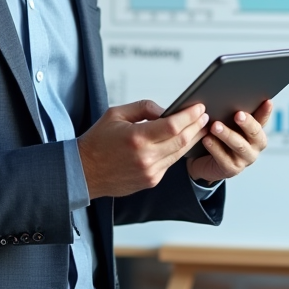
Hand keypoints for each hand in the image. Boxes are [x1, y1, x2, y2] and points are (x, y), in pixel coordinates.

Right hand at [78, 100, 208, 198]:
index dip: (190, 115)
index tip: (199, 107)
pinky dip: (178, 151)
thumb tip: (165, 110)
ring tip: (199, 127)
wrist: (84, 172)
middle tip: (204, 115)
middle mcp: (146, 157)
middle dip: (196, 126)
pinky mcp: (151, 181)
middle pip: (182, 140)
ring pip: (180, 153)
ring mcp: (150, 171)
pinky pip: (170, 163)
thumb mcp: (116, 114)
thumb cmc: (97, 142)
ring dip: (192, 139)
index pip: (174, 125)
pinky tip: (182, 142)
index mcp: (137, 138)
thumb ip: (143, 108)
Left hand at [186, 100, 271, 185]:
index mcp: (256, 131)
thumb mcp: (228, 123)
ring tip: (215, 126)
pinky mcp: (232, 169)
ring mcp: (245, 159)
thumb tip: (229, 94)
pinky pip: (224, 158)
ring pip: (239, 145)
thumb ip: (233, 112)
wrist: (206, 161)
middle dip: (247, 123)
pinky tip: (207, 139)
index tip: (267, 101)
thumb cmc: (220, 138)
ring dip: (227, 134)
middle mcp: (255, 146)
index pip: (263, 119)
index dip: (266, 111)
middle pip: (255, 133)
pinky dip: (215, 148)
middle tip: (237, 114)